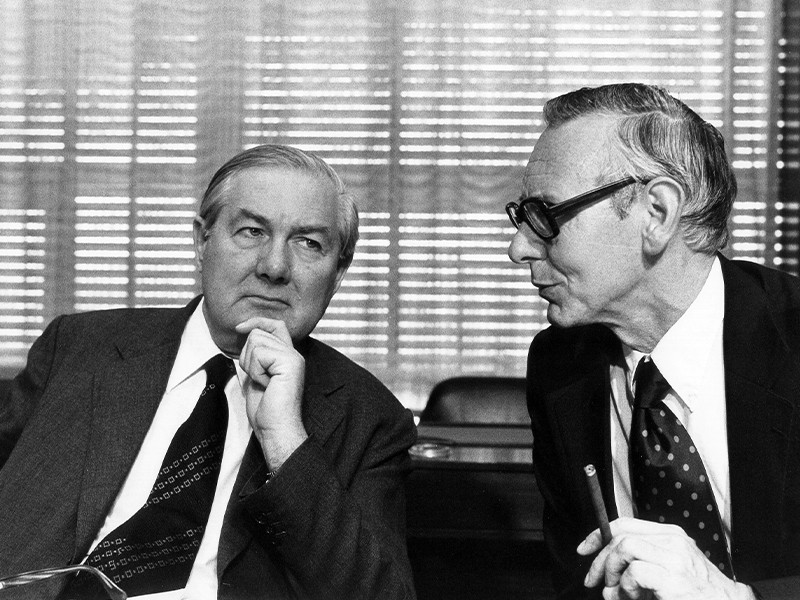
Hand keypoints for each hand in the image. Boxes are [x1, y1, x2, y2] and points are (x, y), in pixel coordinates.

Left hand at [235, 317, 307, 469]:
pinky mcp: (290, 362)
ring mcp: (293, 357)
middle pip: (258, 332)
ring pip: (256, 340)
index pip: (275, 324)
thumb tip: (243, 340)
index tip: (239, 327)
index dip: (257, 321)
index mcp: (287, 357)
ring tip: (263, 382)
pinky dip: (256, 370)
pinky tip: (266, 384)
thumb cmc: (266, 411)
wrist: (276, 429)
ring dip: (251, 364)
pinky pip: (259, 353)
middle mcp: (293, 354)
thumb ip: (255, 358)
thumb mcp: (256, 377)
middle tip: (259, 378)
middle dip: (247, 355)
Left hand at [578, 517, 756, 599]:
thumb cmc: (700, 596)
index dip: (599, 535)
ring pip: (624, 547)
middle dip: (600, 559)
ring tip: (618, 593)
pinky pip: (634, 572)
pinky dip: (626, 587)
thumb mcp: (666, 575)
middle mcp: (674, 541)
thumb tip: (607, 583)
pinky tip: (635, 598)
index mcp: (671, 536)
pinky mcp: (673, 577)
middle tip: (595, 581)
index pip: (624, 524)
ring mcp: (675, 557)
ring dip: (612, 572)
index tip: (585, 549)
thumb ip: (637, 572)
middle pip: (620, 535)